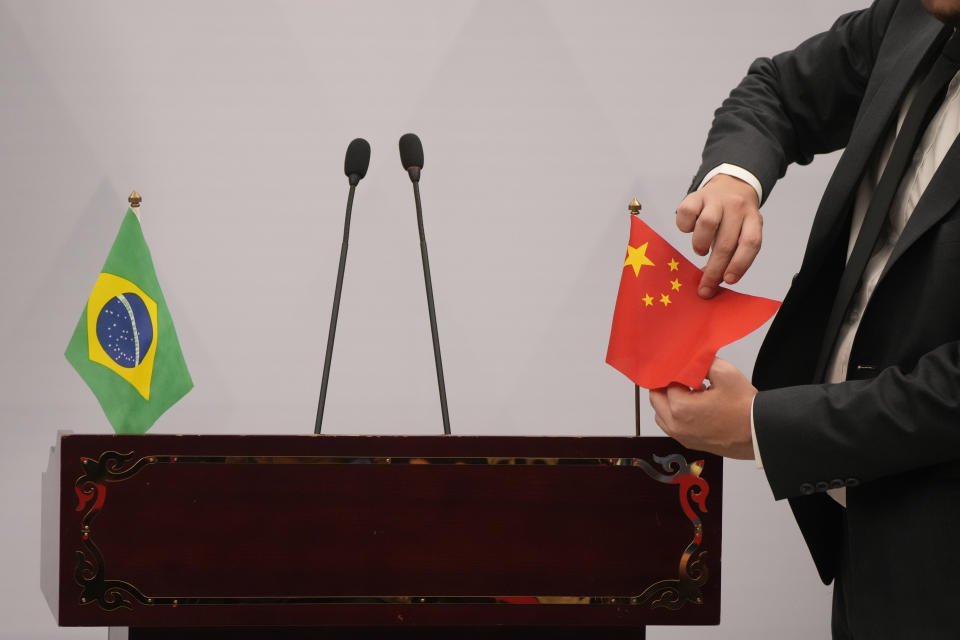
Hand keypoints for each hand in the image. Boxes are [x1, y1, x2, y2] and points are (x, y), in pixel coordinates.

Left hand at [649, 358, 756, 459]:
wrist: (758, 434)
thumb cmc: (745, 409)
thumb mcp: (724, 373)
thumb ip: (701, 362)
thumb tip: (690, 361)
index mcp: (680, 408)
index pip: (663, 383)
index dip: (673, 372)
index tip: (680, 368)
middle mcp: (676, 425)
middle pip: (656, 399)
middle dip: (666, 386)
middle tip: (682, 378)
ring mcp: (681, 436)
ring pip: (660, 414)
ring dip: (669, 401)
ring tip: (689, 392)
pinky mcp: (688, 443)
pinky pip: (671, 426)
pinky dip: (675, 414)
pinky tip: (694, 405)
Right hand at [676, 174, 762, 298]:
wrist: (730, 186)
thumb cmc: (733, 219)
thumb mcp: (741, 233)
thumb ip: (731, 255)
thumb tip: (710, 281)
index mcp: (753, 219)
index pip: (751, 243)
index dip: (740, 264)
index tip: (728, 281)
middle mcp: (737, 207)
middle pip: (726, 242)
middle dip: (714, 269)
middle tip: (704, 287)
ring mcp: (716, 199)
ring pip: (707, 223)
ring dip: (701, 244)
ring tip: (700, 250)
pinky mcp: (696, 196)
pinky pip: (686, 212)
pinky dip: (685, 227)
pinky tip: (690, 230)